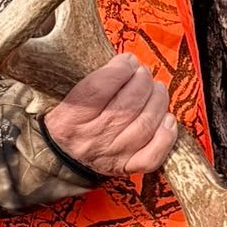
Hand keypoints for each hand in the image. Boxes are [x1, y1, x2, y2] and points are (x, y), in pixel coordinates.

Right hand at [43, 53, 179, 175]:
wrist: (60, 159)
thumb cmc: (67, 119)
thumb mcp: (65, 96)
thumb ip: (89, 78)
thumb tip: (125, 61)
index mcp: (69, 118)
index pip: (100, 87)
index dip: (121, 68)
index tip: (127, 60)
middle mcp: (91, 139)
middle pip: (128, 104)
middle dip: (142, 80)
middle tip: (143, 72)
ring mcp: (112, 155)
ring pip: (145, 124)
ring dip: (158, 100)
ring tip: (156, 88)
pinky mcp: (127, 167)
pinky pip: (153, 155)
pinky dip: (166, 135)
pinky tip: (167, 118)